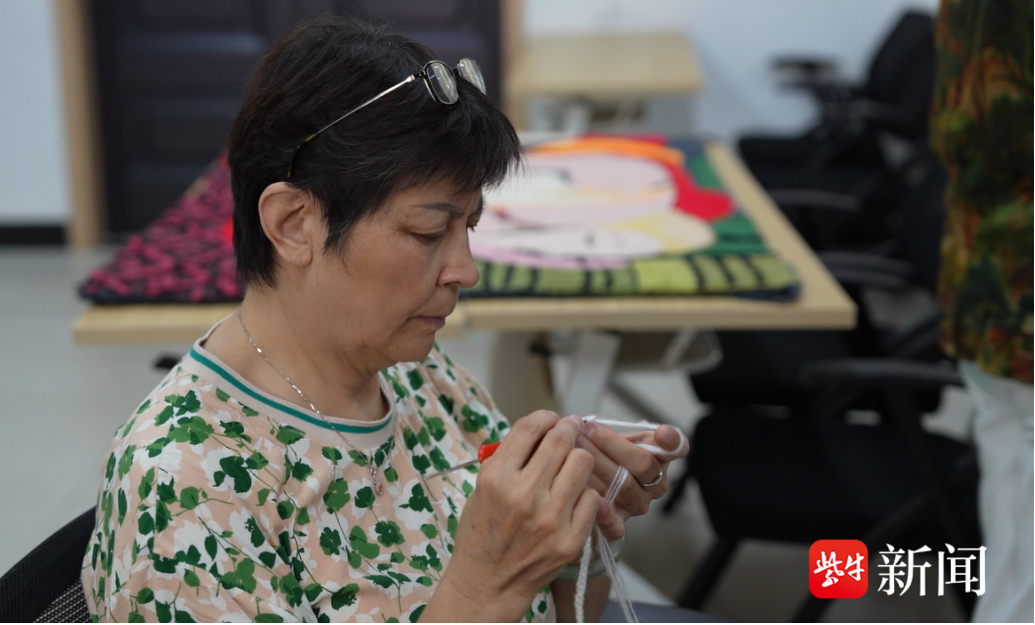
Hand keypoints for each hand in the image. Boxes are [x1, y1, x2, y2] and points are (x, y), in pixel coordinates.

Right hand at [424, 412, 599, 621]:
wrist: (487, 583)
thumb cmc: (482, 533)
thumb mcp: (481, 487)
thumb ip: (509, 458)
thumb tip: (541, 429)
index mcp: (497, 478)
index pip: (530, 428)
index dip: (544, 417)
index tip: (551, 419)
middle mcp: (524, 495)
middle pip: (561, 440)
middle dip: (567, 429)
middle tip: (569, 431)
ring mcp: (550, 519)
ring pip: (582, 463)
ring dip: (577, 459)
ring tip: (570, 466)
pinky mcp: (570, 539)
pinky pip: (592, 498)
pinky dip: (584, 494)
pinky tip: (572, 499)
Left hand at [576, 420, 687, 540]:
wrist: (587, 482)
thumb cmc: (602, 455)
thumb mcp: (609, 435)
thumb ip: (606, 428)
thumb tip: (590, 424)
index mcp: (660, 457)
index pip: (676, 448)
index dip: (671, 441)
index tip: (662, 434)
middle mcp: (656, 483)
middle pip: (643, 464)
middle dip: (611, 444)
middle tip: (587, 431)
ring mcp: (639, 504)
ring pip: (626, 486)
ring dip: (599, 465)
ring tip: (578, 451)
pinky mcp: (620, 523)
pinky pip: (617, 526)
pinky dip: (607, 516)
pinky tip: (595, 501)